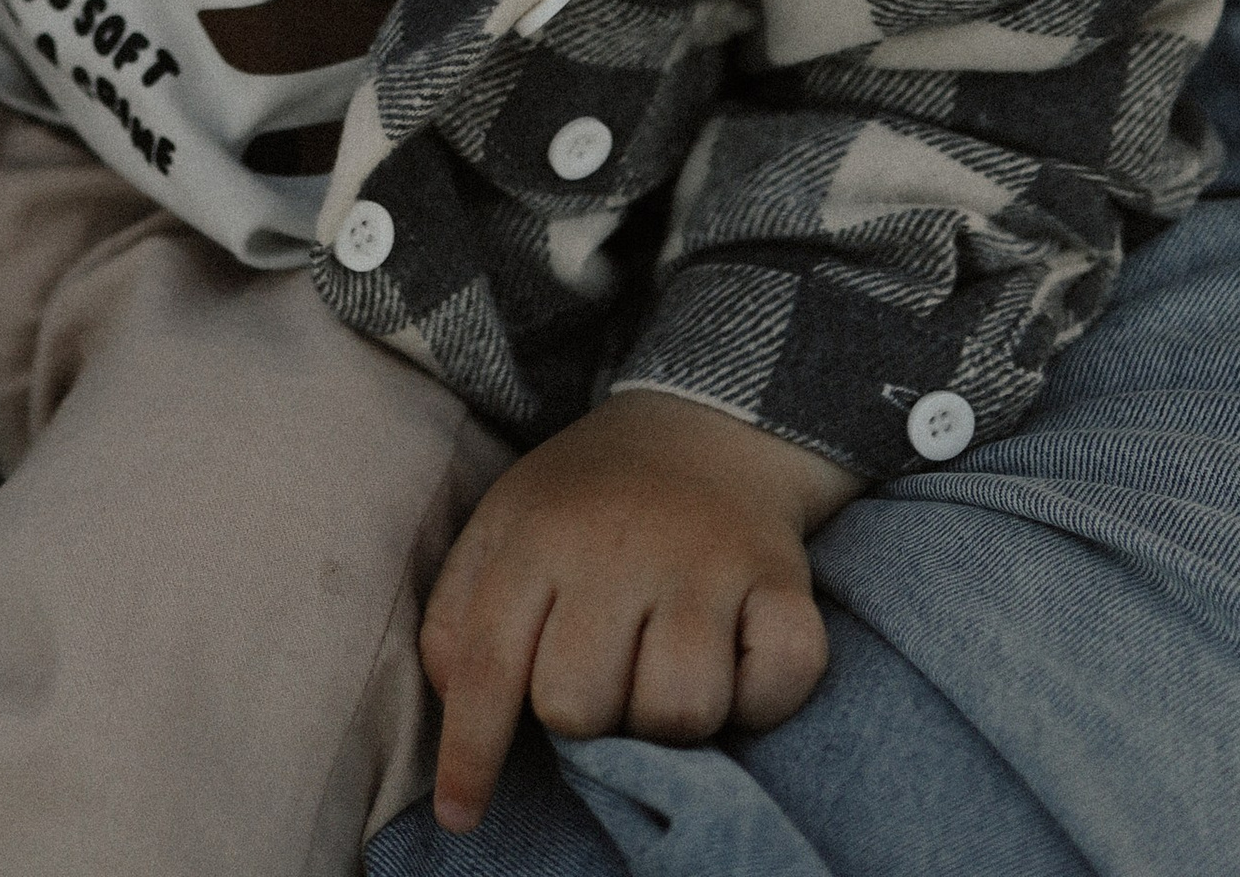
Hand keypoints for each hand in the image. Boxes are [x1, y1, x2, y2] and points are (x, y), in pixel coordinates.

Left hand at [420, 391, 863, 826]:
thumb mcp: (503, 527)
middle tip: (604, 672)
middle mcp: (622, 546)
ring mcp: (709, 562)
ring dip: (667, 719)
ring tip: (661, 669)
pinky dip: (758, 700)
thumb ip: (459, 613)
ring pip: (679, 714)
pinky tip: (732, 663)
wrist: (704, 424)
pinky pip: (774, 688)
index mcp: (540, 534)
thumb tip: (454, 699)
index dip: (469, 752)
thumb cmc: (588, 502)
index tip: (463, 816)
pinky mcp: (785, 582)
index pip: (488, 663)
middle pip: (581, 707)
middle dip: (584, 717)